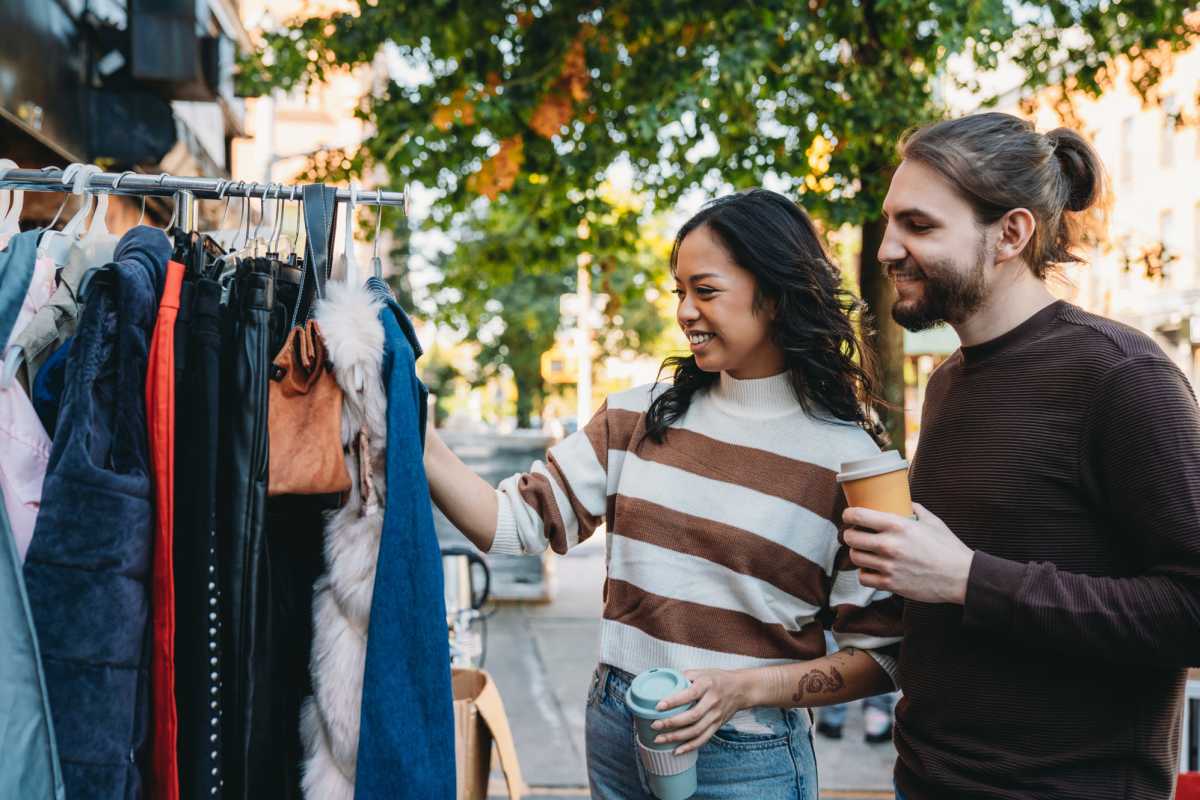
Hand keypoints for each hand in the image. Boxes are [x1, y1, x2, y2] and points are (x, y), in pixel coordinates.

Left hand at [651, 669, 749, 754]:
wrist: (741, 689)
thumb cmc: (718, 679)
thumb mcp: (703, 671)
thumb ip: (685, 676)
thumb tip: (664, 681)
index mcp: (707, 685)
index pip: (690, 694)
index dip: (674, 701)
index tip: (658, 706)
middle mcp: (713, 701)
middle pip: (692, 716)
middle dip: (671, 723)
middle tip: (655, 725)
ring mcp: (716, 716)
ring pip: (696, 731)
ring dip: (677, 737)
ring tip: (659, 739)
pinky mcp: (717, 726)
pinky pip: (703, 739)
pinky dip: (689, 747)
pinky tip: (676, 751)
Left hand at [842, 503, 973, 604]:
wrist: (961, 577)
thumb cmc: (948, 548)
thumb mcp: (933, 521)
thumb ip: (915, 509)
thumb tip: (905, 502)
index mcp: (897, 525)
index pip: (858, 516)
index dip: (848, 514)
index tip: (849, 516)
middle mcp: (889, 545)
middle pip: (851, 537)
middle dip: (850, 534)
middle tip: (856, 535)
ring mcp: (888, 566)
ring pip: (855, 557)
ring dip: (857, 553)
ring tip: (864, 551)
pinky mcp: (891, 584)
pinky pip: (863, 578)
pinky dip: (865, 573)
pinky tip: (872, 569)